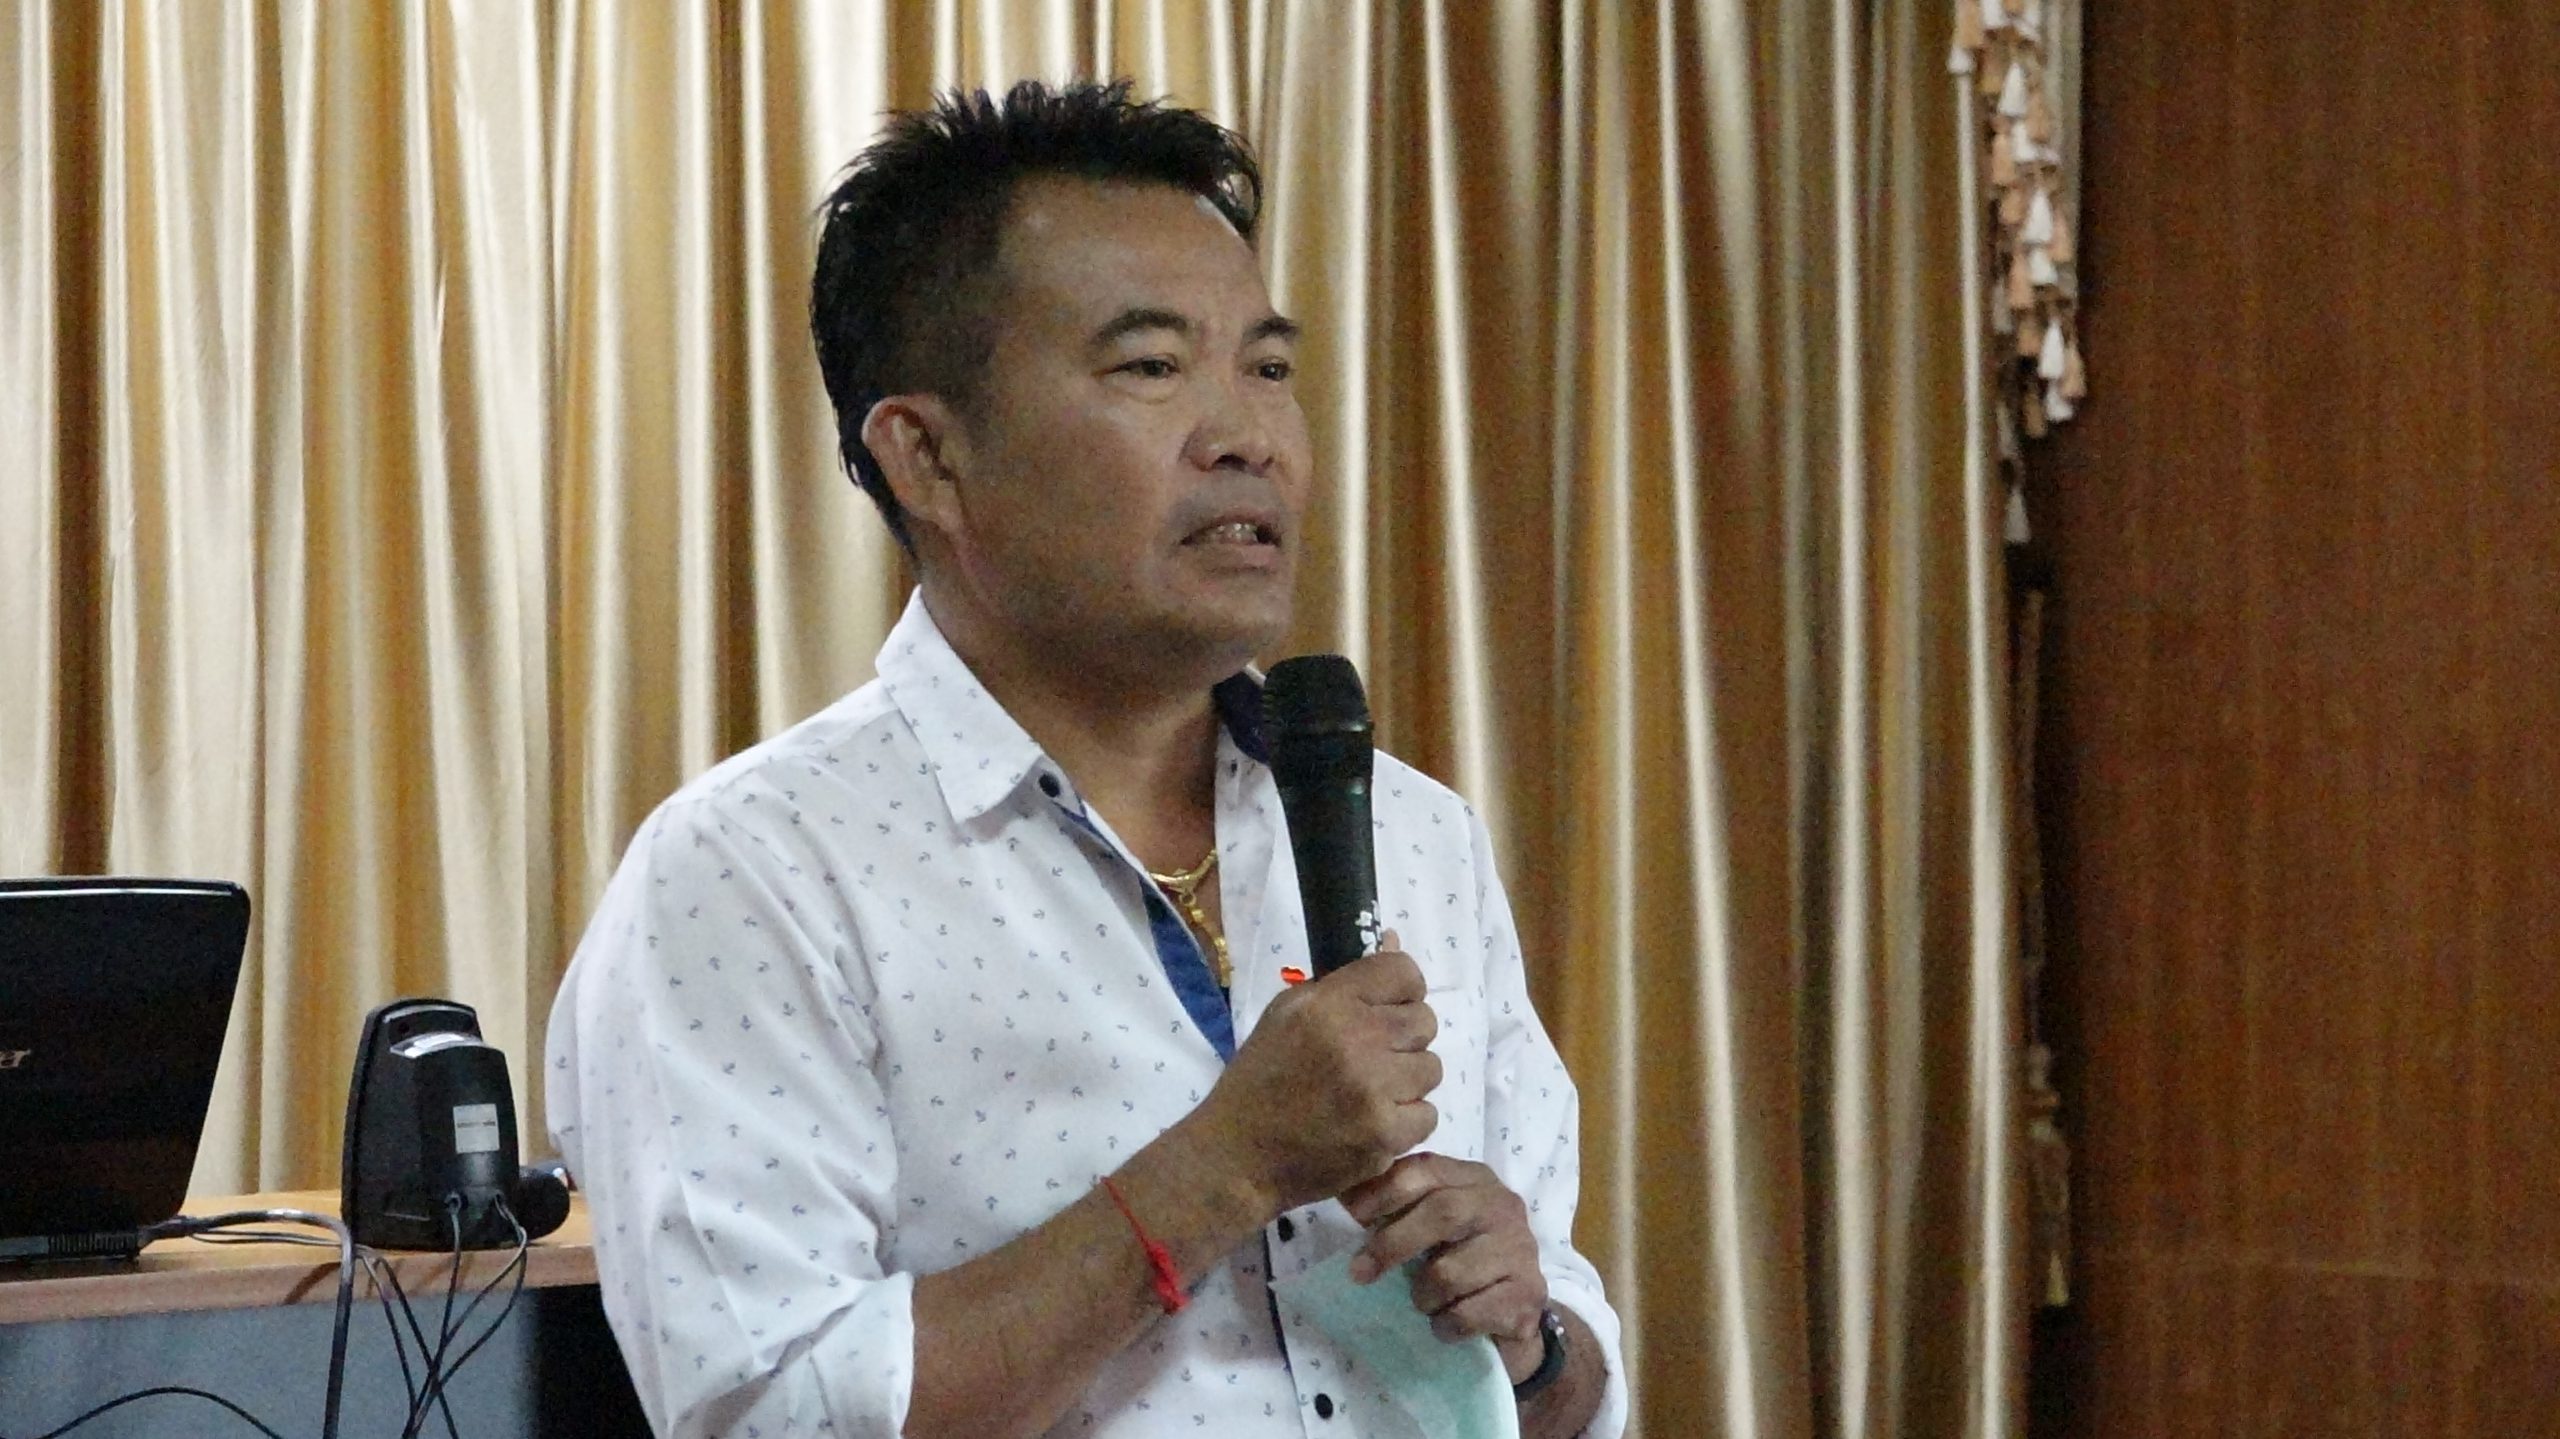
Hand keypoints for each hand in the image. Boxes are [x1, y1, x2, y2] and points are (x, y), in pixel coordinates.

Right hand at [1184, 933, 1440, 1213]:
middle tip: (1373, 1058)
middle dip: (1404, 1039)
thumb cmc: (1260, 1079)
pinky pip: (1428, 1115)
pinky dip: (1405, 1122)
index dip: (1402, 990)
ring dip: (1406, 1082)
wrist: (1238, 1155)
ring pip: (1431, 1069)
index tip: (1387, 1009)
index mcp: (1327, 1003)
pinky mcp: (1385, 1134)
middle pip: (1425, 1021)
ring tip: (1370, 1094)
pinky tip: (1371, 1123)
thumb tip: (1395, 941)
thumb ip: (1345, 982)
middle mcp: (1355, 1040)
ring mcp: (1373, 1090)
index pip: (1404, 972)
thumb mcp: (1287, 1014)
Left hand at [1341, 1152, 1549, 1381]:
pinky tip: (1446, 1324)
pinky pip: (1468, 1314)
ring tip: (1424, 1303)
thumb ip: (1401, 1207)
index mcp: (1475, 1180)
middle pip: (1443, 1213)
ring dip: (1423, 1296)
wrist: (1516, 1312)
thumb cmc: (1463, 1262)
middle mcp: (1503, 1206)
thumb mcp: (1432, 1225)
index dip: (1386, 1190)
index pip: (1428, 1169)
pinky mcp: (1528, 1295)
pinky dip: (1446, 1325)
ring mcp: (1521, 1250)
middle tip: (1360, 1272)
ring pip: (1450, 1272)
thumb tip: (1345, 1199)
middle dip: (1393, 1243)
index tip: (1352, 1215)